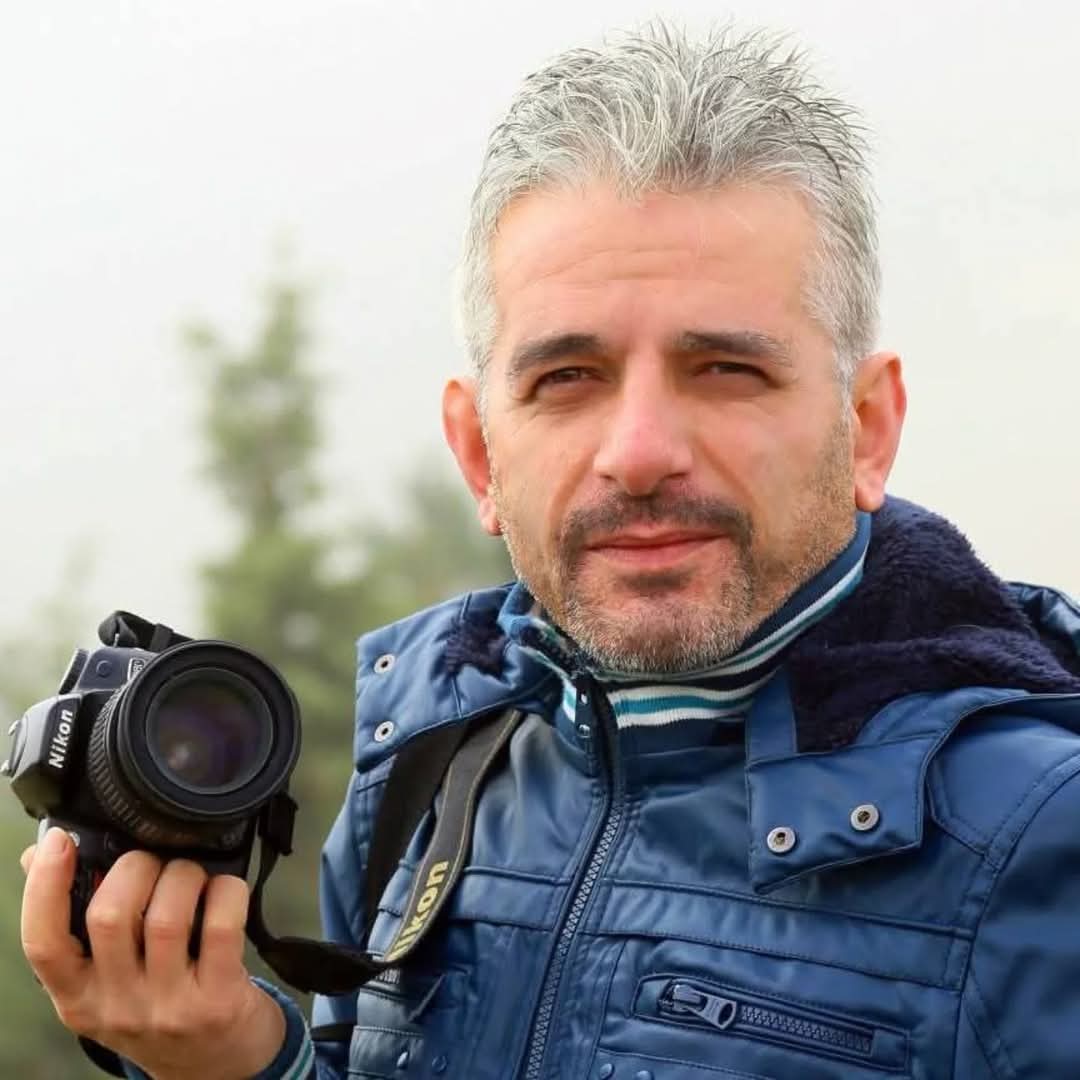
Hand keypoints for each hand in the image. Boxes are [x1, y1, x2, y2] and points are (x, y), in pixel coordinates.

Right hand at [20, 828, 285, 1079]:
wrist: (217, 1068)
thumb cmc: (159, 1008)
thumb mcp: (107, 979)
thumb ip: (76, 923)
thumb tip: (41, 855)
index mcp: (78, 997)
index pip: (43, 944)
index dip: (45, 888)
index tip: (59, 842)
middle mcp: (117, 1006)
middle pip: (110, 916)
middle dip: (137, 866)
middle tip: (156, 862)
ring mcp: (167, 1007)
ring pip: (167, 916)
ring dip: (184, 876)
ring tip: (192, 877)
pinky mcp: (218, 1001)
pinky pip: (220, 926)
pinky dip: (226, 893)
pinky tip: (225, 892)